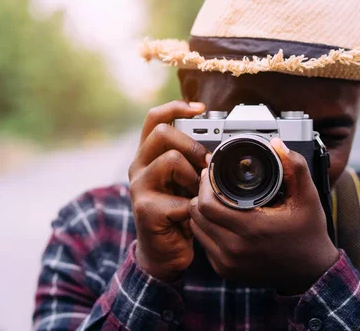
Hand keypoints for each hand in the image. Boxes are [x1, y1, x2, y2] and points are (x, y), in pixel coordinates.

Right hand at [128, 100, 209, 281]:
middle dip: (192, 145)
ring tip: (196, 193)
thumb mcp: (185, 180)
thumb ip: (192, 159)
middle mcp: (139, 166)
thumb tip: (221, 140)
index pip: (155, 118)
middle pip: (163, 133)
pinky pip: (178, 197)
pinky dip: (194, 207)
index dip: (176, 107)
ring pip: (171, 160)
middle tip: (205, 164)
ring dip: (193, 176)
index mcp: (148, 154)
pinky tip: (192, 215)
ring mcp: (139, 187)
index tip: (200, 108)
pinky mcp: (145, 209)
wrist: (164, 252)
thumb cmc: (178, 212)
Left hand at [188, 138, 339, 293]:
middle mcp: (236, 249)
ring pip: (197, 229)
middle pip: (197, 215)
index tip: (211, 173)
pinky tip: (218, 219)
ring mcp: (228, 263)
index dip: (205, 185)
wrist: (312, 273)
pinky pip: (203, 244)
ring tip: (213, 199)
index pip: (207, 204)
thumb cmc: (309, 234)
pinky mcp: (225, 271)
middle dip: (200, 195)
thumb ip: (295, 167)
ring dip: (200, 212)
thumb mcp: (308, 198)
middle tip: (210, 183)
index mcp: (253, 229)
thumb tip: (277, 144)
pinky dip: (206, 229)